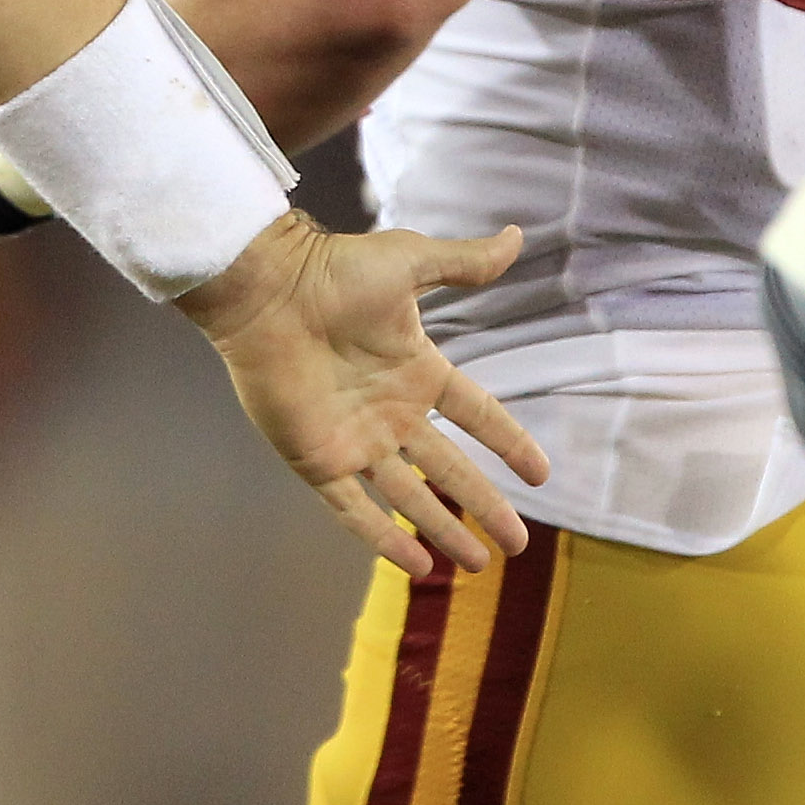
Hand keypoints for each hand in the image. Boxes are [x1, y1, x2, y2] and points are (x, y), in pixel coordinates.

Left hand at [173, 211, 546, 581]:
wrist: (265, 292)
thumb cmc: (333, 272)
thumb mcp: (409, 261)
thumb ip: (463, 262)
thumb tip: (514, 236)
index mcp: (418, 370)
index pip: (476, 414)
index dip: (508, 442)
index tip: (540, 474)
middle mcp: (392, 413)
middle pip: (450, 470)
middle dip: (485, 505)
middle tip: (517, 544)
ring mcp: (356, 440)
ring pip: (410, 498)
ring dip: (444, 530)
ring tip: (478, 566)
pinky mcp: (319, 460)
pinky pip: (355, 510)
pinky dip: (384, 538)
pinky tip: (418, 568)